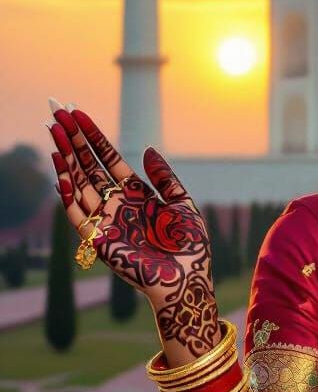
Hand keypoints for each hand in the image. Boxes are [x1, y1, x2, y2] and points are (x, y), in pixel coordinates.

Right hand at [46, 99, 219, 355]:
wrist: (187, 280)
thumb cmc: (190, 246)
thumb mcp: (183, 204)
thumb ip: (164, 178)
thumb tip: (147, 149)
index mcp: (137, 195)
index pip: (108, 159)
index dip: (93, 137)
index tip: (77, 113)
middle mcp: (117, 205)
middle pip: (89, 166)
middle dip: (72, 139)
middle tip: (55, 112)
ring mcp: (105, 220)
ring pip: (78, 183)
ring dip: (65, 157)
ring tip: (53, 131)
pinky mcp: (98, 240)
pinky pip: (77, 213)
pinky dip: (67, 193)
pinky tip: (61, 170)